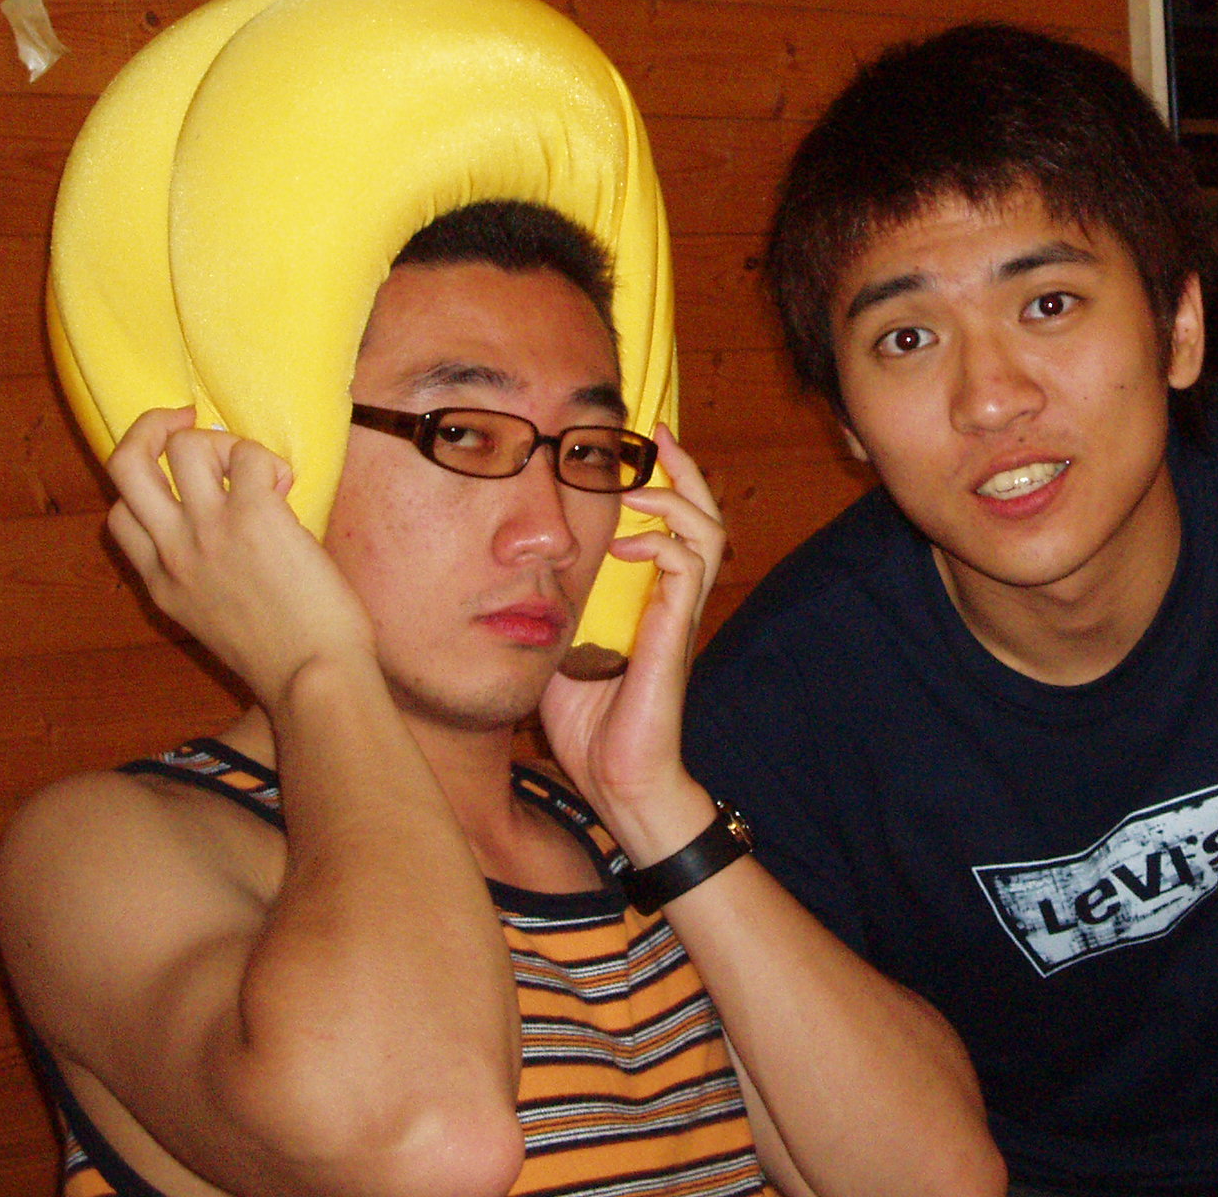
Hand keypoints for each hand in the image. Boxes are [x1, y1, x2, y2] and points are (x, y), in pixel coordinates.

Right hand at [105, 406, 378, 709]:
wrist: (313, 679)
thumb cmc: (285, 657)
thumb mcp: (216, 622)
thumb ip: (206, 577)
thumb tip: (230, 533)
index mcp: (161, 583)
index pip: (119, 515)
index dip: (146, 489)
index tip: (186, 489)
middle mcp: (173, 552)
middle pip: (124, 462)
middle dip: (151, 426)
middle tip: (187, 420)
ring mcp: (208, 531)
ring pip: (184, 444)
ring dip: (222, 442)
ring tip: (256, 471)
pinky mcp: (255, 516)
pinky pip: (249, 454)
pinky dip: (268, 460)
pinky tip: (286, 488)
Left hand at [539, 425, 723, 853]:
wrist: (618, 781)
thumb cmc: (590, 727)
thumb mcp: (557, 652)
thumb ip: (549, 613)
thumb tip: (511, 582)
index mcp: (650, 600)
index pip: (674, 525)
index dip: (664, 482)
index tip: (640, 445)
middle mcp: (673, 600)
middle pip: (704, 515)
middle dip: (684, 470)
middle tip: (657, 436)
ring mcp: (678, 615)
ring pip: (707, 532)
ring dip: (676, 499)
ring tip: (640, 486)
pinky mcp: (674, 633)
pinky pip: (686, 568)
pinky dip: (659, 543)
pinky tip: (626, 544)